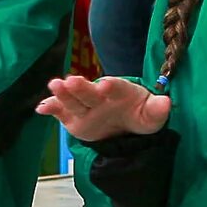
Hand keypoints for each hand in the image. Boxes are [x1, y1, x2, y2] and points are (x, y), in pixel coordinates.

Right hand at [38, 73, 170, 143]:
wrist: (125, 126)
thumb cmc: (140, 115)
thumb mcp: (152, 116)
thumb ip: (158, 109)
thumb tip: (166, 103)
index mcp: (120, 92)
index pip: (116, 88)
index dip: (111, 86)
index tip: (106, 85)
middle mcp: (100, 96)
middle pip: (89, 92)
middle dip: (81, 87)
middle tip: (72, 80)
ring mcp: (85, 107)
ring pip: (73, 100)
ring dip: (63, 93)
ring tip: (54, 86)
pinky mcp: (74, 118)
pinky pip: (61, 112)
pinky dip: (51, 109)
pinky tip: (40, 109)